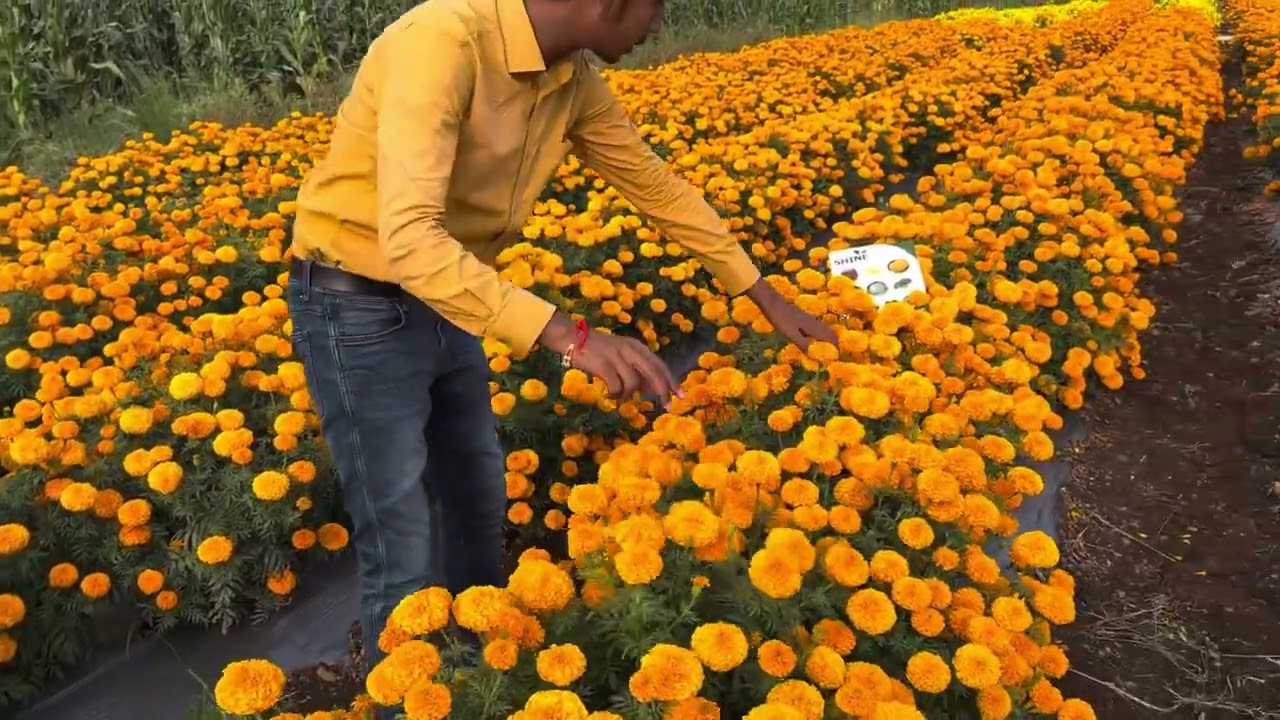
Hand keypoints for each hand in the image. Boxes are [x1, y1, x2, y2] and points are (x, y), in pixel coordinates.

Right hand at [538, 313, 680, 404]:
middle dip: (663, 391)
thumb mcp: (622, 355)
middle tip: (667, 406)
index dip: (671, 381)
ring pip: (633, 383)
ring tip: (616, 394)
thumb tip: (654, 389)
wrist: (573, 337)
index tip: (679, 396)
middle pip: (654, 372)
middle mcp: (630, 350)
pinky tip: (609, 394)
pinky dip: (614, 394)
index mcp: (637, 347)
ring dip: (627, 394)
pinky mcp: (603, 365)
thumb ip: (638, 370)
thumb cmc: (598, 350)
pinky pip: (616, 386)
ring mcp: (617, 357)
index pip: (659, 365)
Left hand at [746, 278, 837, 351]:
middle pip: (831, 333)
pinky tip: (812, 341)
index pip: (831, 338)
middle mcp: (815, 322)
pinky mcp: (804, 318)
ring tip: (823, 351)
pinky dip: (819, 336)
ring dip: (827, 340)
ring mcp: (810, 319)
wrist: (772, 302)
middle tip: (830, 356)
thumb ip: (804, 344)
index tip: (833, 359)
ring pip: (825, 330)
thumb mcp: (791, 334)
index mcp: (814, 327)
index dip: (835, 349)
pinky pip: (818, 328)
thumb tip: (816, 356)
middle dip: (833, 344)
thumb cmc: (780, 319)